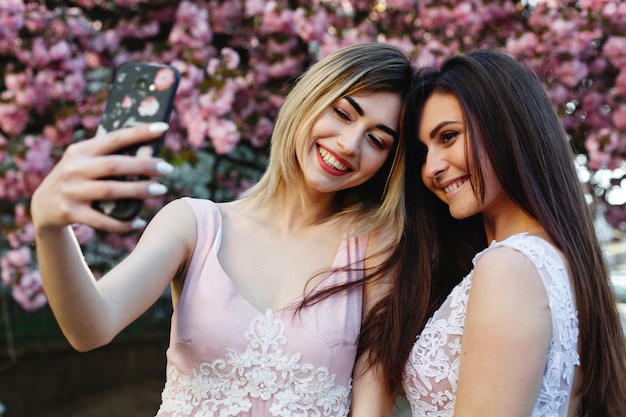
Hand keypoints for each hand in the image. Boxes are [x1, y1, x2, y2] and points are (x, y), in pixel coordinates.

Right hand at [31, 122, 173, 232]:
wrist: (43, 205)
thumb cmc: (77, 178)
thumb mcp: (85, 161)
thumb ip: (110, 155)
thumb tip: (150, 150)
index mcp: (81, 150)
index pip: (114, 138)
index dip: (139, 132)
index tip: (163, 128)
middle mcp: (74, 168)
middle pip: (115, 165)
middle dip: (144, 165)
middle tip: (168, 168)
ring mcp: (71, 191)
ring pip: (110, 191)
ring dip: (138, 191)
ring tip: (161, 190)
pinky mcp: (71, 212)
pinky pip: (102, 220)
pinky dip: (123, 223)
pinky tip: (140, 221)